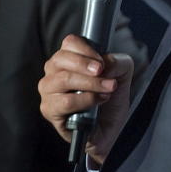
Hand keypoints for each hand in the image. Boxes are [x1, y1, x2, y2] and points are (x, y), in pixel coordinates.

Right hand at [38, 34, 133, 165]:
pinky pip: (65, 101)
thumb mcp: (122, 74)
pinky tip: (98, 102)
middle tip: (103, 73)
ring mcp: (49, 91)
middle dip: (87, 66)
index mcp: (68, 58)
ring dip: (90, 84)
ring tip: (107, 89)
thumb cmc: (110, 98)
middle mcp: (54, 72)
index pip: (69, 43)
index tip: (102, 62)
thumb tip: (105, 63)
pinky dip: (85, 100)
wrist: (110, 128)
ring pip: (63, 79)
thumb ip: (117, 62)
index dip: (86, 50)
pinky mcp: (49, 110)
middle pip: (62, 58)